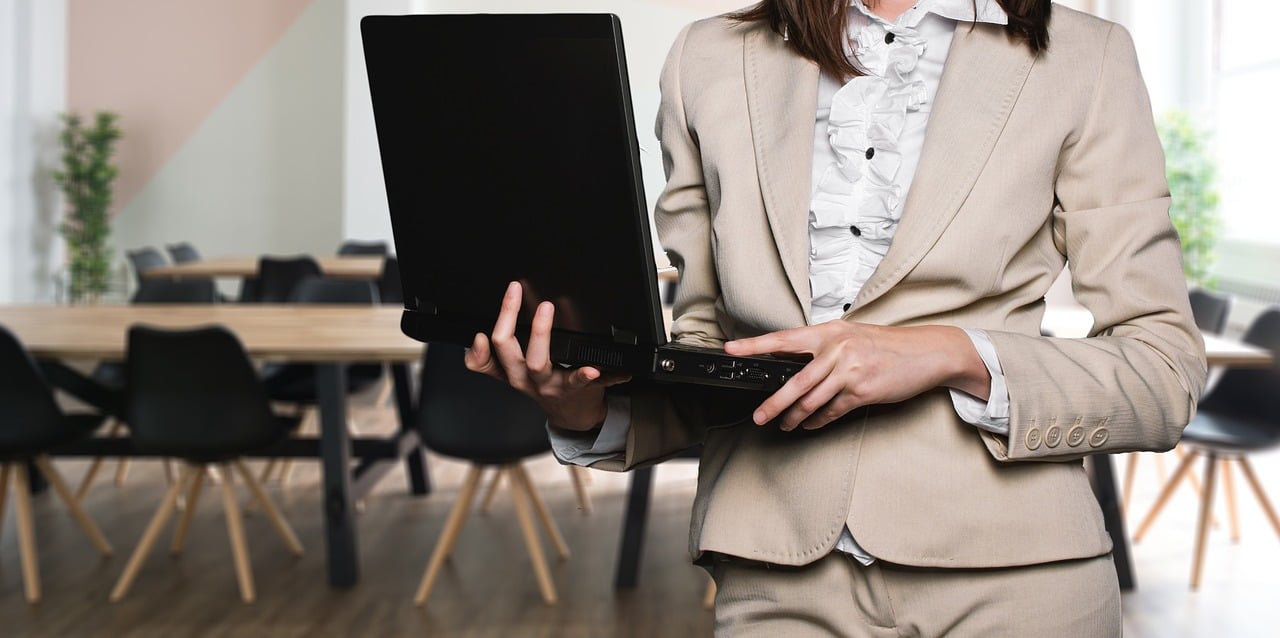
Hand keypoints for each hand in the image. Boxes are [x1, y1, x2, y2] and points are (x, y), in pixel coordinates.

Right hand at [464, 281, 630, 430]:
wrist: (572, 414)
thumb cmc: (546, 386)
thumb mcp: (519, 369)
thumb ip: (510, 343)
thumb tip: (510, 312)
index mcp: (511, 371)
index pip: (487, 358)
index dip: (478, 348)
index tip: (480, 332)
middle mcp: (525, 379)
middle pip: (507, 351)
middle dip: (508, 318)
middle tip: (516, 291)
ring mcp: (548, 385)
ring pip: (536, 363)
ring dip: (540, 333)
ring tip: (547, 308)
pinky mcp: (572, 389)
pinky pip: (579, 381)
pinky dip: (588, 374)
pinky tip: (596, 367)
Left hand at [724, 321, 988, 430]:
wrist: (926, 352)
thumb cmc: (885, 344)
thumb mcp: (851, 336)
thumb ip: (822, 346)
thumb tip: (789, 361)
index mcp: (829, 332)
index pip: (783, 338)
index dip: (754, 345)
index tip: (730, 350)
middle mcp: (837, 349)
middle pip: (794, 381)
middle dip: (773, 403)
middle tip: (758, 416)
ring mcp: (850, 371)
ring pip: (811, 401)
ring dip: (795, 417)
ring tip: (784, 425)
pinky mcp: (863, 391)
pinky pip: (832, 411)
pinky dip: (818, 421)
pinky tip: (811, 425)